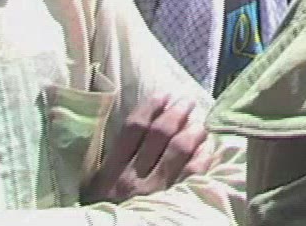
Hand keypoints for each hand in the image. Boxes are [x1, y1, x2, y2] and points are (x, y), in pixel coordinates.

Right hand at [81, 94, 211, 203]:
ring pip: (179, 149)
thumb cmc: (103, 211)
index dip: (152, 106)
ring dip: (193, 129)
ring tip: (199, 120)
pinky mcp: (174, 202)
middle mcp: (132, 178)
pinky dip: (203, 154)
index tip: (165, 94)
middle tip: (186, 101)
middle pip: (160, 133)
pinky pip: (193, 172)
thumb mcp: (97, 186)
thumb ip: (114, 160)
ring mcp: (155, 191)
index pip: (134, 127)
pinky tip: (208, 144)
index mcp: (111, 170)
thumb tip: (140, 125)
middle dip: (176, 112)